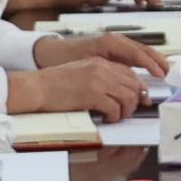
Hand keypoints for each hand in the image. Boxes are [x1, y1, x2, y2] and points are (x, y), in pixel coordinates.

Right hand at [24, 56, 151, 114]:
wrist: (37, 87)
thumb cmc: (55, 84)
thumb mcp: (82, 73)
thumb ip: (101, 78)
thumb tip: (119, 92)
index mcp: (100, 62)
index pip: (129, 72)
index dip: (139, 87)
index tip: (142, 98)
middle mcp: (102, 68)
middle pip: (134, 84)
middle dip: (135, 101)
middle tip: (127, 112)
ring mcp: (98, 81)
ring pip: (129, 97)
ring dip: (126, 110)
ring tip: (116, 116)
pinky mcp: (93, 94)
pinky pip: (115, 108)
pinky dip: (114, 116)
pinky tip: (106, 119)